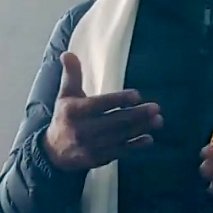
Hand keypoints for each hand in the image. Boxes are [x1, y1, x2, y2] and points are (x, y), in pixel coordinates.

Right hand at [43, 51, 162, 171]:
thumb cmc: (65, 117)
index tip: (137, 95)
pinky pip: (120, 152)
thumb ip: (71, 75)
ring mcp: (91, 146)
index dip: (119, 100)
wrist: (54, 152)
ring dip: (141, 128)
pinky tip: (148, 139)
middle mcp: (82, 130)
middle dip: (137, 115)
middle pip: (114, 121)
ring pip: (120, 136)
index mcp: (74, 111)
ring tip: (158, 120)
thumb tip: (67, 53)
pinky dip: (135, 146)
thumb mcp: (65, 95)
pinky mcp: (98, 159)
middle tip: (156, 107)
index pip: (100, 104)